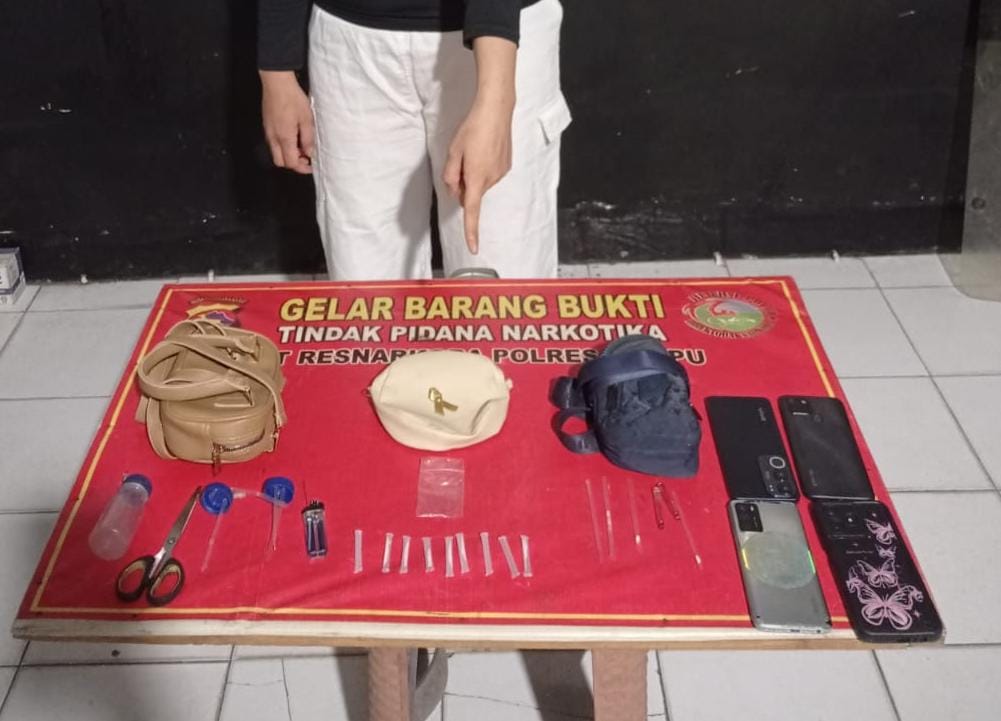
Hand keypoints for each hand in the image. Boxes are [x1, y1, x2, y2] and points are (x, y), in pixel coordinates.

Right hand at [260, 70, 314, 174]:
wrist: (276, 82)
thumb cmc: (292, 98)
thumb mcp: (306, 119)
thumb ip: (308, 139)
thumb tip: (310, 153)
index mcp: (284, 137)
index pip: (291, 163)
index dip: (302, 167)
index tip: (312, 164)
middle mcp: (273, 138)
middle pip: (280, 162)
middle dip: (293, 163)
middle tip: (306, 156)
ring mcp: (268, 132)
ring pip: (276, 153)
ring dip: (288, 154)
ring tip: (301, 145)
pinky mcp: (267, 125)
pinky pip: (273, 143)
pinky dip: (283, 146)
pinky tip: (293, 137)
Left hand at [443, 97, 513, 253]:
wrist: (496, 111)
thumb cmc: (473, 129)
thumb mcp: (453, 152)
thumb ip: (450, 175)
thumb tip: (454, 190)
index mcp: (476, 178)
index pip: (471, 211)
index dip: (471, 232)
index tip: (474, 248)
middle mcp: (491, 179)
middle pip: (471, 194)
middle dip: (463, 184)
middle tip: (460, 161)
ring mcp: (500, 173)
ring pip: (480, 183)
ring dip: (473, 174)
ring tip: (474, 150)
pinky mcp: (506, 166)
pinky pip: (489, 174)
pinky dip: (484, 167)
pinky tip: (484, 149)